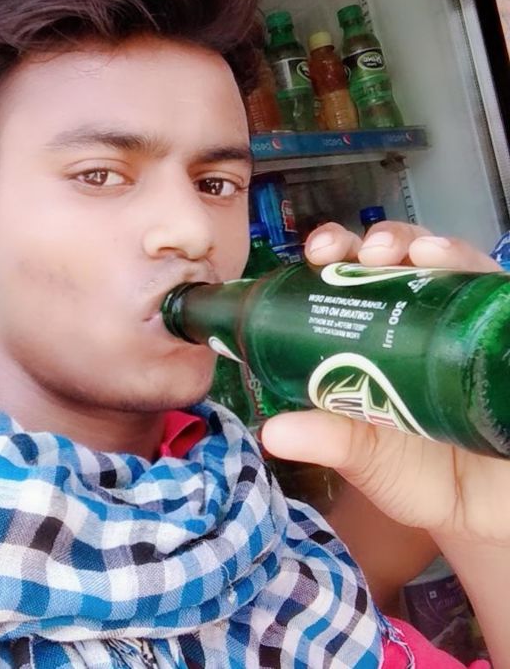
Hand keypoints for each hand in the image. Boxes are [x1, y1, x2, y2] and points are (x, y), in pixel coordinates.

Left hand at [261, 221, 508, 545]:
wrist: (482, 514)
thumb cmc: (418, 474)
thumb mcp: (366, 455)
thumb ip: (326, 439)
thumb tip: (270, 432)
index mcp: (374, 333)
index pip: (351, 273)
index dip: (334, 252)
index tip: (317, 253)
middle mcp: (422, 315)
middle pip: (401, 256)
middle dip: (380, 241)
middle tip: (362, 253)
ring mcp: (466, 320)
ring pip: (451, 260)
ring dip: (427, 246)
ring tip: (412, 254)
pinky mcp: (504, 330)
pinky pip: (495, 290)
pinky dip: (478, 273)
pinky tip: (459, 268)